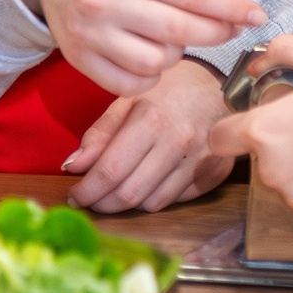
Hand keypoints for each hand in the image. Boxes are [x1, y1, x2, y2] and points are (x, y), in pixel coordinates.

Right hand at [0, 0, 263, 97]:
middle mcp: (103, 2)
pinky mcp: (79, 60)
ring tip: (176, 32)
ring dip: (178, 52)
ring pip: (157, 62)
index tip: (258, 15)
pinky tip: (152, 52)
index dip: (231, 8)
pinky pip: (129, 83)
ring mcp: (89, 35)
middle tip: (230, 26)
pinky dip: (150, 74)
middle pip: (179, 31)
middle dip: (216, 32)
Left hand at [63, 59, 232, 212]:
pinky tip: (151, 181)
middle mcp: (179, 142)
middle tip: (91, 200)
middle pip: (130, 194)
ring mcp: (200, 161)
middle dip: (103, 204)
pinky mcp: (215, 174)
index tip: (74, 197)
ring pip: (152, 204)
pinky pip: (176, 201)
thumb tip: (72, 167)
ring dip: (130, 202)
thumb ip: (100, 133)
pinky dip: (157, 196)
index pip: (111, 170)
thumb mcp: (129, 99)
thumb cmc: (170, 90)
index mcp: (152, 119)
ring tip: (121, 187)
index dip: (87, 191)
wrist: (221, 89)